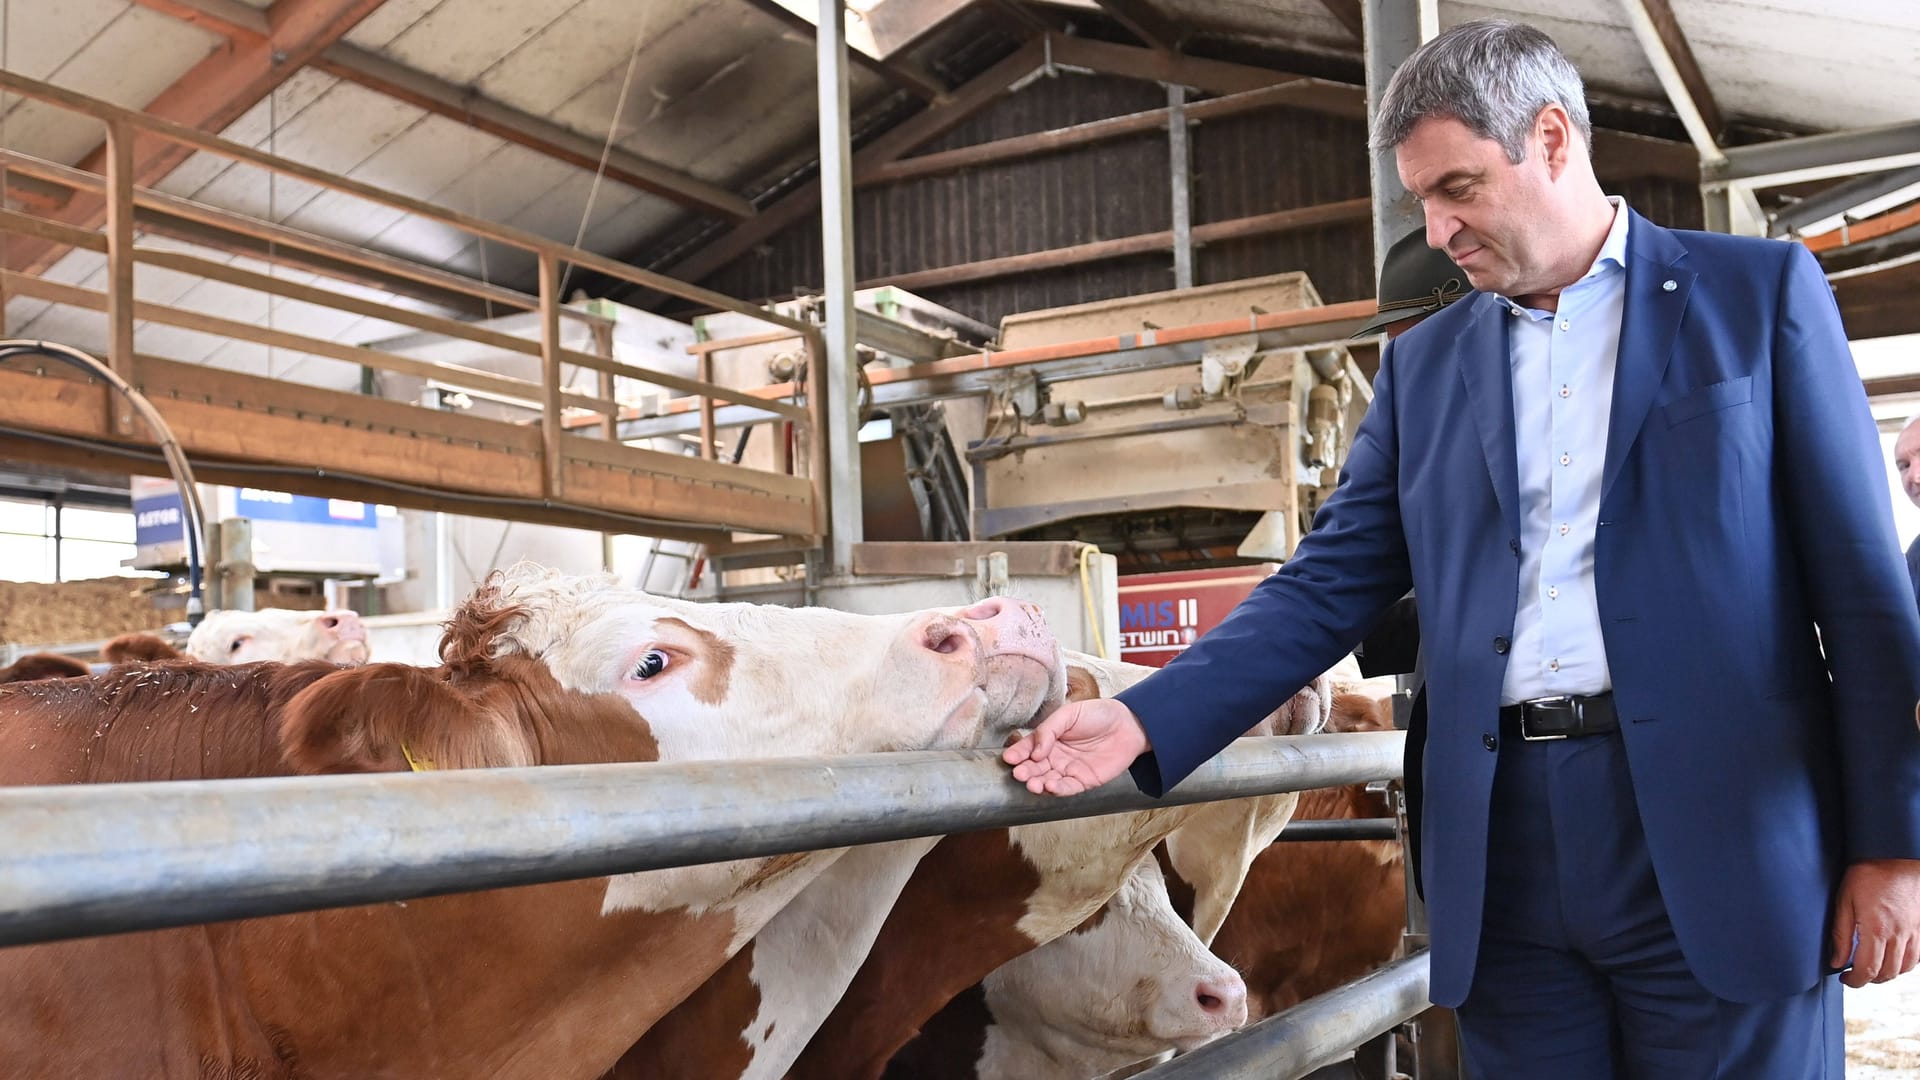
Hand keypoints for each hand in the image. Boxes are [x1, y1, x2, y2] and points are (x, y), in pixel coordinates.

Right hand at [1002, 697, 1149, 795]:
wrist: (1128, 724)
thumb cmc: (1098, 714)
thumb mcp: (1069, 714)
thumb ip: (1049, 729)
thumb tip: (1035, 751)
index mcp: (1049, 739)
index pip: (1028, 748)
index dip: (1018, 753)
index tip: (1009, 758)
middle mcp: (1056, 756)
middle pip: (1035, 767)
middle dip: (1025, 771)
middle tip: (1019, 773)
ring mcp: (1069, 770)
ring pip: (1047, 781)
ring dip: (1038, 783)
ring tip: (1032, 783)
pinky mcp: (1084, 781)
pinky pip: (1067, 788)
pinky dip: (1057, 790)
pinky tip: (1049, 786)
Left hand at [1831, 858, 1919, 986]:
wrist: (1896, 856)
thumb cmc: (1868, 874)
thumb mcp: (1844, 901)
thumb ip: (1841, 934)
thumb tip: (1837, 961)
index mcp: (1877, 930)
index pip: (1868, 970)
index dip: (1855, 981)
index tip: (1845, 979)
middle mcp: (1899, 935)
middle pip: (1888, 973)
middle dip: (1870, 979)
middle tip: (1855, 974)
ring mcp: (1915, 932)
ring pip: (1905, 968)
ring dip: (1888, 973)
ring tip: (1872, 967)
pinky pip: (1918, 956)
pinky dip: (1905, 963)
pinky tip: (1892, 957)